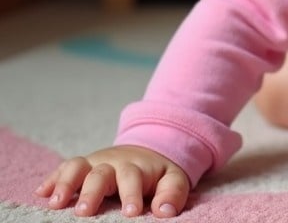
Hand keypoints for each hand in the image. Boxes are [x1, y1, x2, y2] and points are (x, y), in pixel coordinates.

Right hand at [35, 145, 189, 217]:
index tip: (131, 212)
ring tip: (56, 203)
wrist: (146, 149)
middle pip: (101, 173)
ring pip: (78, 167)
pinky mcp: (81, 166)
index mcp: (137, 167)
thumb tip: (165, 212)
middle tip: (84, 212)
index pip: (133, 178)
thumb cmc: (157, 173)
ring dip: (66, 183)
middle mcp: (112, 163)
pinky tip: (41, 193)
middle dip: (92, 192)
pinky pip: (64, 168)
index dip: (131, 194)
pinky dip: (52, 179)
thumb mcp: (173, 179)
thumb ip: (172, 193)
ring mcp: (94, 163)